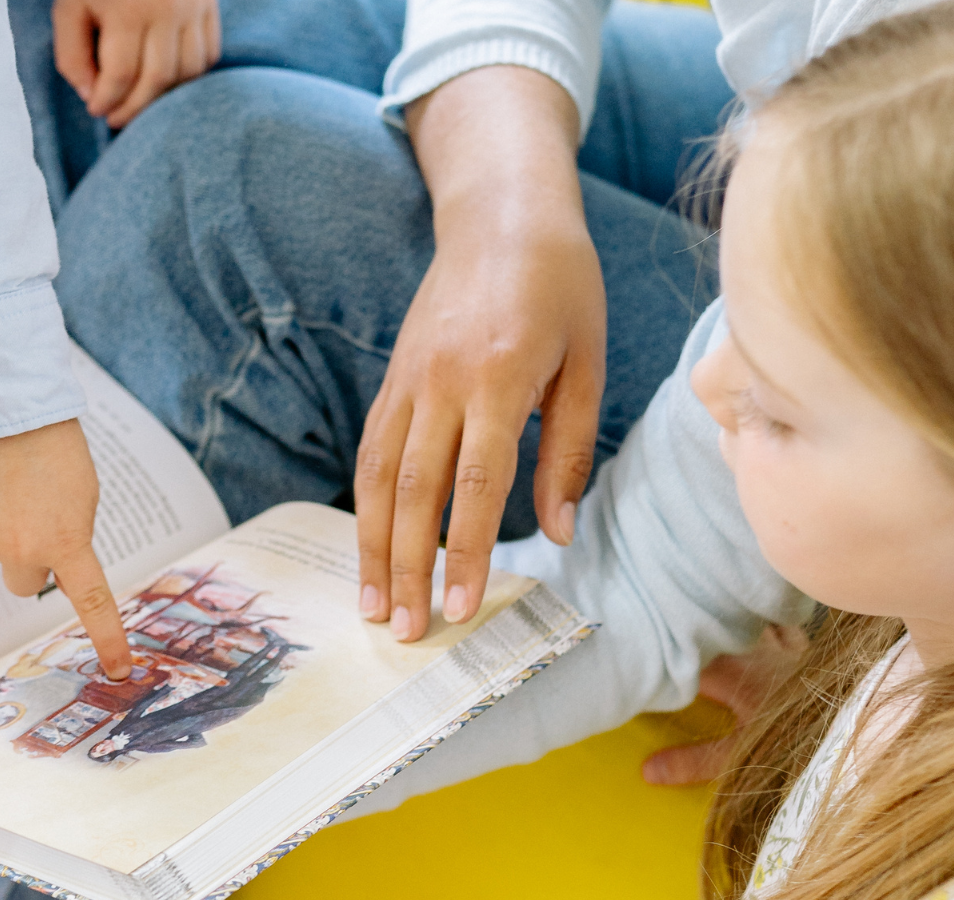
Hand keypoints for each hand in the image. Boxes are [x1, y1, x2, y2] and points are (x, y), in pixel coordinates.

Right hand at [0, 419, 131, 678]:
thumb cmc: (48, 440)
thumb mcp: (80, 490)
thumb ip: (67, 532)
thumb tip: (41, 559)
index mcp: (65, 541)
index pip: (90, 600)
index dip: (106, 637)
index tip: (120, 671)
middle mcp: (20, 550)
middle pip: (24, 583)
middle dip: (27, 561)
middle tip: (27, 515)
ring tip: (0, 474)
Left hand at [53, 0, 219, 128]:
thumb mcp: (70, 5)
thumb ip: (72, 53)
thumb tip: (90, 97)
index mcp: (126, 11)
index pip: (120, 76)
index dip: (105, 101)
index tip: (95, 109)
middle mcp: (166, 11)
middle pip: (157, 80)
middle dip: (134, 108)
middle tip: (116, 118)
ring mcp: (193, 7)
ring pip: (188, 72)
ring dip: (164, 95)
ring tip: (141, 100)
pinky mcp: (209, 4)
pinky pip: (209, 53)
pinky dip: (189, 74)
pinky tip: (167, 78)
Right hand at [356, 66, 601, 641]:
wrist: (502, 214)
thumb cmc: (562, 287)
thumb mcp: (587, 362)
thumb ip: (567, 450)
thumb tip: (558, 533)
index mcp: (497, 377)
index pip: (476, 484)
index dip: (466, 551)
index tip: (461, 606)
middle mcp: (440, 382)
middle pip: (414, 492)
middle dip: (406, 567)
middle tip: (404, 630)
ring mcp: (408, 380)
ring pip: (378, 477)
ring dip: (372, 547)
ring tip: (371, 606)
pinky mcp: (393, 378)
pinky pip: (371, 451)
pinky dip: (366, 505)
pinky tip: (368, 547)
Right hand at [642, 624, 809, 785]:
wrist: (864, 720)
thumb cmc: (800, 738)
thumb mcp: (742, 755)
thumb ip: (695, 761)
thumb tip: (646, 771)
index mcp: (729, 671)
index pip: (681, 651)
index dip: (656, 648)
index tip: (636, 645)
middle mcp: (751, 648)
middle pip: (710, 626)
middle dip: (687, 624)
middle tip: (661, 622)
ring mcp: (780, 644)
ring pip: (743, 617)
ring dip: (723, 615)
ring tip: (702, 613)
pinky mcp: (805, 648)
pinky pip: (778, 622)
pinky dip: (763, 619)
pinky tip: (759, 621)